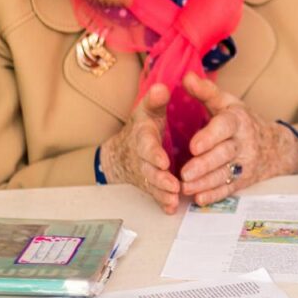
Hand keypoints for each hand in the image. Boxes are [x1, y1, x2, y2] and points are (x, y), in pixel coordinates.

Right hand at [100, 83, 180, 213]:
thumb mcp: (147, 110)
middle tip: (173, 185)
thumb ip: (156, 101)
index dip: (153, 153)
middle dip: (160, 178)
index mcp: (143, 136)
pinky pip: (154, 195)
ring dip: (162, 192)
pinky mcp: (149, 185)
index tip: (163, 161)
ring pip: (152, 185)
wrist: (122, 151)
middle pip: (149, 169)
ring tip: (175, 197)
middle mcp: (142, 157)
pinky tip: (170, 209)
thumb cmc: (143, 126)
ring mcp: (145, 173)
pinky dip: (161, 202)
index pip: (146, 145)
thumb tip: (162, 88)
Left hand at [178, 72, 297, 205]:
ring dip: (205, 183)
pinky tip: (200, 199)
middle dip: (204, 165)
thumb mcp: (228, 103)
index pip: (225, 127)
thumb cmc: (242, 122)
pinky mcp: (243, 180)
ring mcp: (245, 163)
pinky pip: (229, 189)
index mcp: (237, 120)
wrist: (274, 147)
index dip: (210, 137)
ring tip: (186, 187)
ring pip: (225, 174)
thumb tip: (186, 77)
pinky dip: (215, 195)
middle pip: (224, 154)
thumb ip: (206, 92)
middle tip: (184, 174)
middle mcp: (244, 142)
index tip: (193, 146)